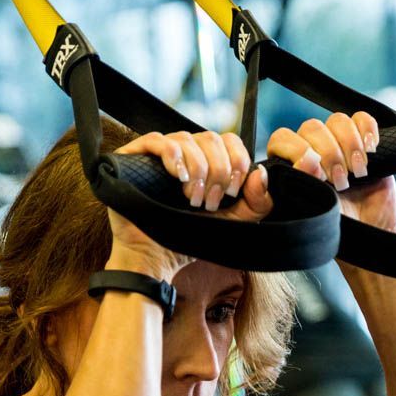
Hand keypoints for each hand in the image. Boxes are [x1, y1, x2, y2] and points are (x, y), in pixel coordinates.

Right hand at [104, 130, 274, 279]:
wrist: (157, 258)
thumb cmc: (192, 238)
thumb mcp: (234, 223)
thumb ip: (256, 203)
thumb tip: (260, 173)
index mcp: (209, 161)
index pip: (230, 141)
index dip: (236, 161)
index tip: (232, 192)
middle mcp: (186, 152)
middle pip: (211, 138)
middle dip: (218, 171)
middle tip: (211, 203)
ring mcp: (160, 153)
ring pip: (187, 139)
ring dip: (197, 170)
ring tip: (193, 200)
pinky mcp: (135, 157)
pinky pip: (157, 140)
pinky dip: (173, 156)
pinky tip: (179, 178)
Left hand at [267, 112, 395, 232]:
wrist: (370, 235)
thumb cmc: (337, 228)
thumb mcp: (310, 212)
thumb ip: (295, 188)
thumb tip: (291, 165)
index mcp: (293, 166)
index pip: (283, 139)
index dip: (298, 151)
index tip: (317, 175)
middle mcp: (314, 152)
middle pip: (313, 127)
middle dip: (329, 153)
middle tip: (341, 182)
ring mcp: (339, 145)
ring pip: (337, 120)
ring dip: (349, 144)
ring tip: (358, 172)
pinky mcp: (364, 142)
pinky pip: (362, 119)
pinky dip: (367, 130)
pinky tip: (371, 150)